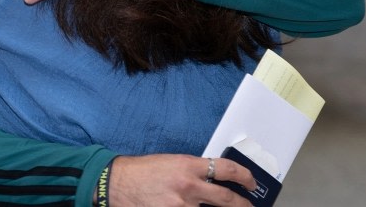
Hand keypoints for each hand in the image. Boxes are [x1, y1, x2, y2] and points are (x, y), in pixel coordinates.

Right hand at [107, 155, 255, 206]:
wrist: (114, 183)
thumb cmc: (140, 172)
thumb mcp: (170, 163)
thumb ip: (193, 172)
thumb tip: (213, 183)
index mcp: (188, 166)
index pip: (227, 169)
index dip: (246, 177)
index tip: (251, 183)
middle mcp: (188, 187)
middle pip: (228, 200)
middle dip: (243, 205)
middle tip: (249, 205)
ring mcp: (181, 206)